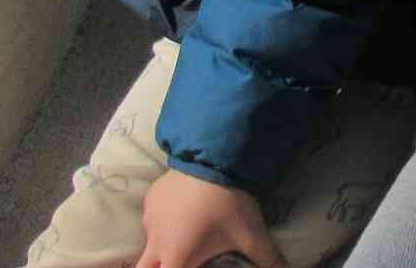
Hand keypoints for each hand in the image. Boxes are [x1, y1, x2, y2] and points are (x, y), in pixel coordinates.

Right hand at [135, 169, 284, 267]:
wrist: (214, 158)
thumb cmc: (230, 204)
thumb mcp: (251, 234)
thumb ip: (268, 259)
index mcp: (177, 256)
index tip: (188, 265)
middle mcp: (155, 242)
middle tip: (173, 260)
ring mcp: (149, 218)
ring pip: (148, 239)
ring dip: (162, 242)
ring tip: (187, 231)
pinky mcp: (150, 198)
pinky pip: (152, 213)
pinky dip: (163, 216)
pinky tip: (184, 206)